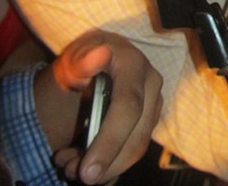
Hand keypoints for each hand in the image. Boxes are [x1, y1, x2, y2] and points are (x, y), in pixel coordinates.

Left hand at [36, 30, 162, 184]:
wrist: (96, 58)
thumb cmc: (82, 59)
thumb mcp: (74, 56)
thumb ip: (82, 60)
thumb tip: (100, 54)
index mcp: (133, 63)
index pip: (127, 107)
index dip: (109, 141)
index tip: (87, 171)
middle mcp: (151, 82)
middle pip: (137, 134)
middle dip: (106, 163)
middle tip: (74, 175)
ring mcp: (154, 101)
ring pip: (138, 146)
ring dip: (108, 166)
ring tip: (73, 167)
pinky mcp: (151, 118)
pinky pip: (136, 147)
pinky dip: (113, 163)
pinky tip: (88, 162)